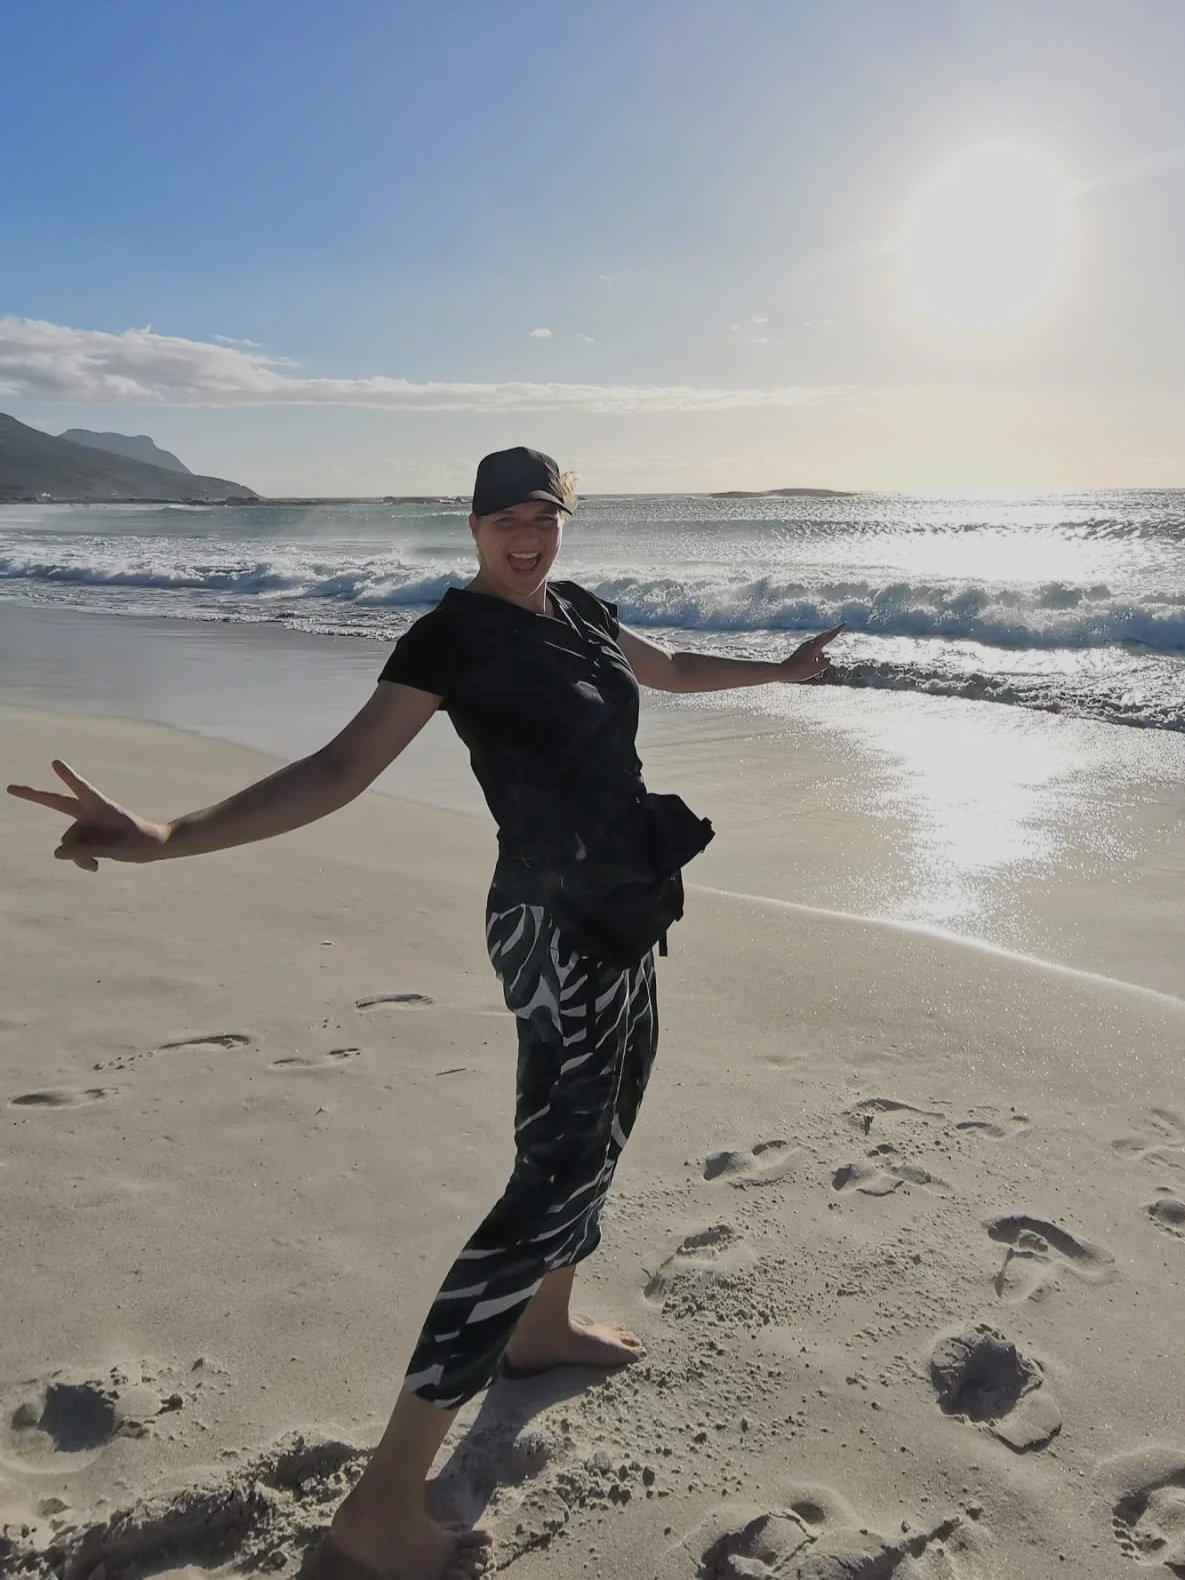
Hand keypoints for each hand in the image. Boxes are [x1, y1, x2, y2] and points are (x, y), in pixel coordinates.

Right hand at [6, 759, 167, 871]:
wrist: (152, 847)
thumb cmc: (139, 842)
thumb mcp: (115, 849)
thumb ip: (87, 850)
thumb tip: (57, 853)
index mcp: (100, 806)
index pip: (81, 788)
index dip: (68, 777)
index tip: (56, 762)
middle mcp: (89, 812)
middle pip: (56, 803)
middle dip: (33, 796)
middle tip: (10, 787)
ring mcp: (86, 824)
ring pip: (68, 842)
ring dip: (79, 856)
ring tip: (97, 863)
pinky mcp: (87, 836)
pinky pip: (73, 851)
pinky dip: (81, 860)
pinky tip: (95, 867)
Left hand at [779, 622, 845, 682]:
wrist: (783, 671)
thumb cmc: (799, 670)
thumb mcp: (816, 669)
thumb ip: (825, 663)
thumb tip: (828, 658)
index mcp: (814, 646)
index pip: (829, 637)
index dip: (838, 631)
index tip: (844, 624)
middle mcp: (810, 644)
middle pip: (824, 639)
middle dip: (831, 637)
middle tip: (840, 629)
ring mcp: (805, 647)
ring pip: (818, 652)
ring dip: (821, 661)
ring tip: (819, 676)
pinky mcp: (801, 652)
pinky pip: (813, 656)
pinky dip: (816, 663)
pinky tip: (816, 675)